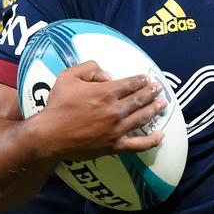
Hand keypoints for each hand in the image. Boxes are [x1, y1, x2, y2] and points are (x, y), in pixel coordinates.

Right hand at [33, 61, 165, 161]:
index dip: (140, 80)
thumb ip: (89, 68)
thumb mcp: (68, 76)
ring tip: (163, 104)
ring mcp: (116, 129)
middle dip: (151, 92)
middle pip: (139, 99)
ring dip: (154, 110)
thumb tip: (108, 74)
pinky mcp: (114, 145)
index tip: (147, 79)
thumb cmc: (57, 105)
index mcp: (105, 92)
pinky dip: (151, 141)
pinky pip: (138, 145)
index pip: (130, 84)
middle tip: (159, 89)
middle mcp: (115, 110)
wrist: (50, 135)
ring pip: (142, 118)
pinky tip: (160, 136)